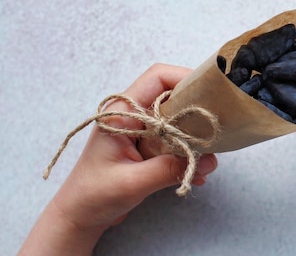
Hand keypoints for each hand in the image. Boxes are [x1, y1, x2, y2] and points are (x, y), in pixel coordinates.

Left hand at [19, 64, 217, 255]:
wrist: (78, 217)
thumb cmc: (93, 195)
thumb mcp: (132, 182)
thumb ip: (169, 169)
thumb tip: (208, 161)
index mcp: (123, 112)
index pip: (158, 78)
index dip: (185, 77)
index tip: (210, 92)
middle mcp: (134, 115)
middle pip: (173, 96)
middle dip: (197, 108)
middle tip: (217, 123)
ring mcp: (142, 131)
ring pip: (177, 119)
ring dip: (195, 135)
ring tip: (208, 156)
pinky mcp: (148, 148)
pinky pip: (176, 141)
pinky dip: (188, 153)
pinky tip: (197, 171)